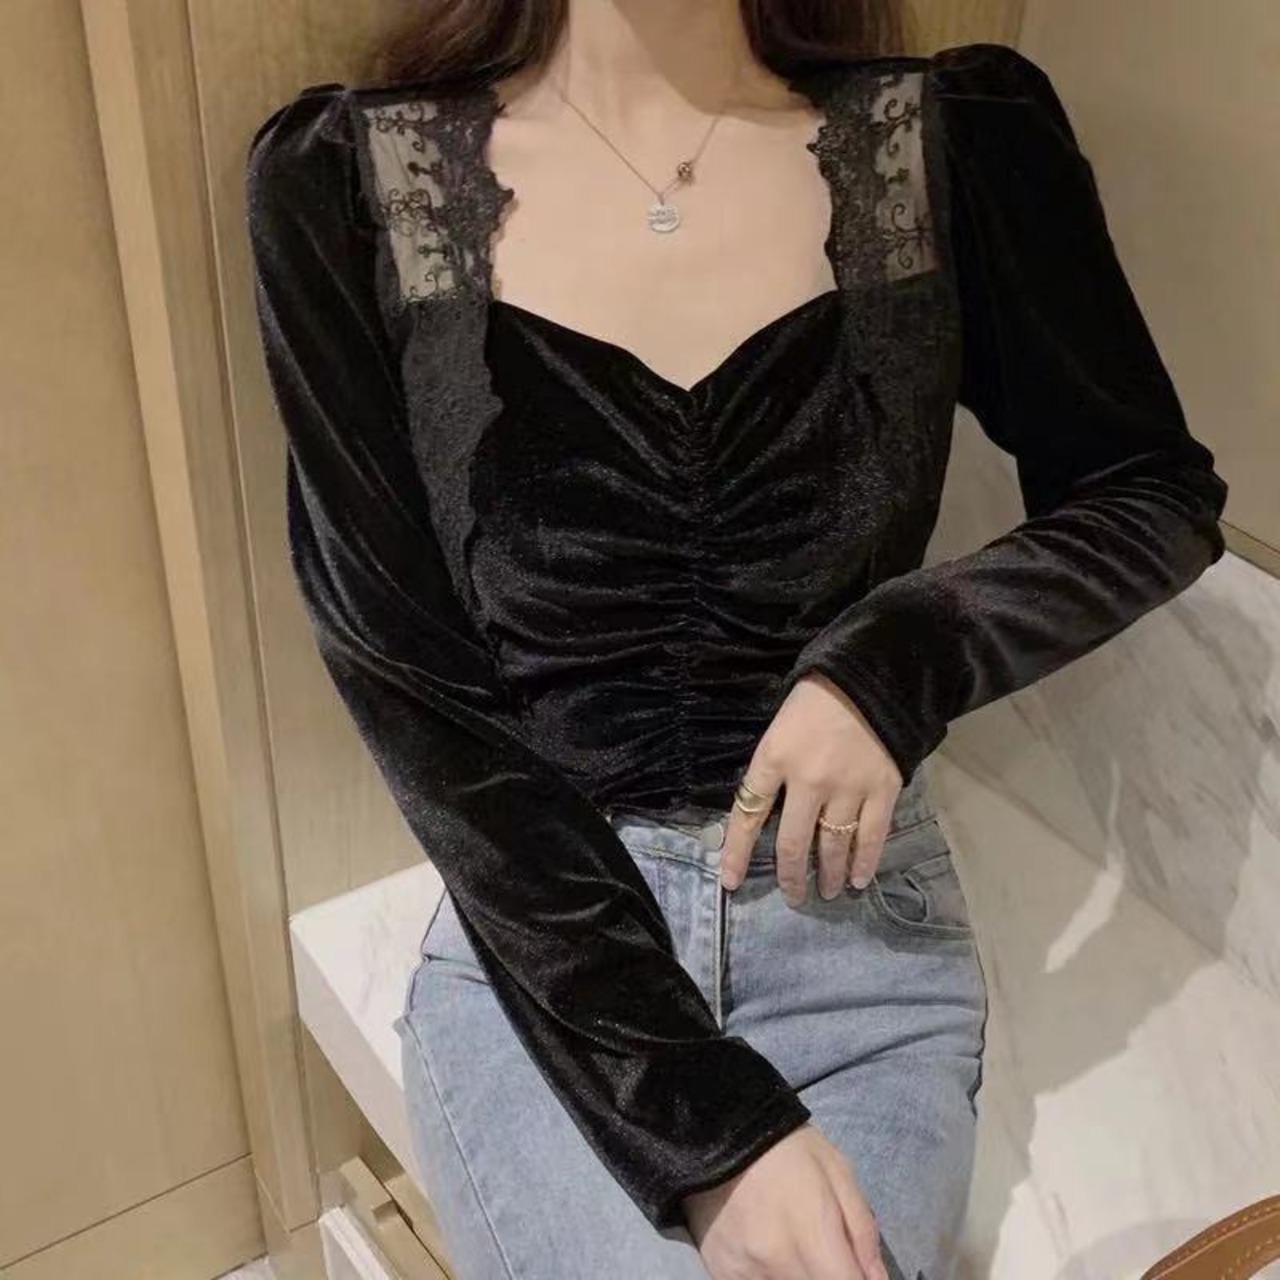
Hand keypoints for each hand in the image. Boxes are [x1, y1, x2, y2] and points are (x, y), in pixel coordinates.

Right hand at [682, 1123, 891, 1279]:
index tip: (854, 1269)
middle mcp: (777, 1263)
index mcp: (812, 1235)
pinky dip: (769, 1277)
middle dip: (828, 1274)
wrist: (719, 1130)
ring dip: (798, 1275)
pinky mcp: (720, 1273)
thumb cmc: (786, 1147)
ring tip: (796, 1249)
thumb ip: (862, 1230)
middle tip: (825, 1254)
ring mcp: (745, 1273)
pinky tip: (771, 1255)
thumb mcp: (837, 1171)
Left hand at [721, 674, 902, 902]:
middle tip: (793, 897)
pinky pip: (872, 835)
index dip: (737, 853)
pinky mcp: (882, 788)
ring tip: (828, 892)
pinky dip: (865, 861)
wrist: (869, 675)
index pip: (748, 814)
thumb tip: (765, 812)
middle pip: (793, 842)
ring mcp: (847, 786)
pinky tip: (860, 879)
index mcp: (774, 758)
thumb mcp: (778, 729)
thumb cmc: (815, 699)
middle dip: (791, 876)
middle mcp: (807, 779)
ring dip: (829, 874)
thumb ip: (772, 769)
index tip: (730, 882)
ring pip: (833, 845)